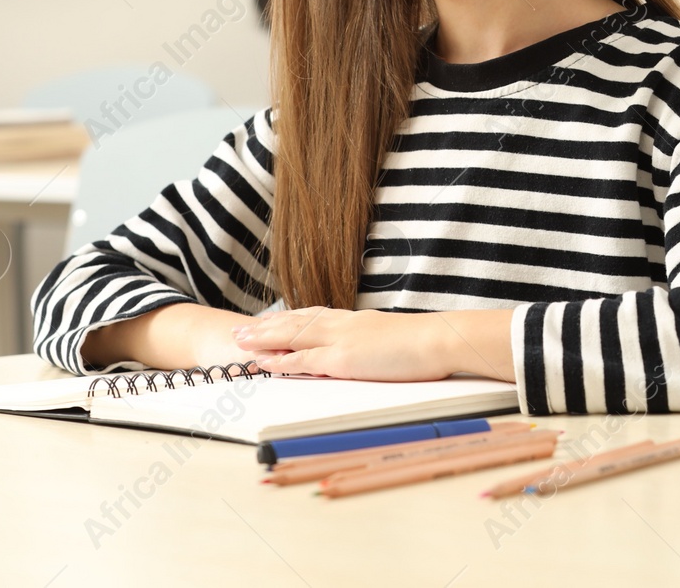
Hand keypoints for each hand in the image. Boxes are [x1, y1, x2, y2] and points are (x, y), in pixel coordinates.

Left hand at [231, 307, 514, 381]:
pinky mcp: (342, 359)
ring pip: (292, 337)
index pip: (315, 317)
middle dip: (267, 326)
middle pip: (296, 322)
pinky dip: (280, 361)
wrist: (439, 339)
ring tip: (239, 340)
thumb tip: (373, 349)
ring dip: (263, 339)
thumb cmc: (426, 342)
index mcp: (357, 320)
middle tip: (241, 328)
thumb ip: (378, 341)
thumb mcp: (396, 337)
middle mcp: (344, 325)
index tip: (271, 320)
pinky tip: (263, 362)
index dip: (290, 319)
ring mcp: (341, 340)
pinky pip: (303, 360)